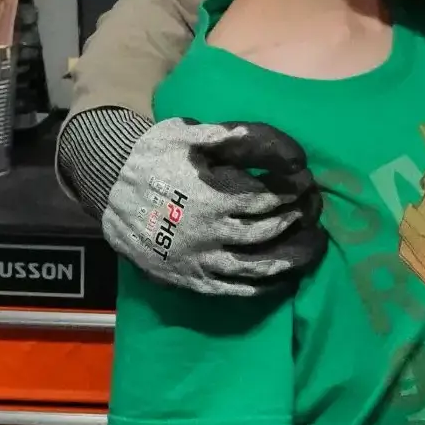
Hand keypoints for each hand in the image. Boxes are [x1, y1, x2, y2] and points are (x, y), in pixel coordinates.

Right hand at [99, 119, 326, 297]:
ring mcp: (199, 259)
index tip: (307, 184)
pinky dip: (262, 288)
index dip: (293, 191)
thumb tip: (287, 152)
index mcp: (213, 195)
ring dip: (291, 259)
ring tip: (314, 248)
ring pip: (257, 267)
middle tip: (315, 212)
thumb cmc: (156, 156)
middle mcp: (209, 232)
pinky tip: (282, 280)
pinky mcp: (189, 278)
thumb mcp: (192, 134)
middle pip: (268, 231)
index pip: (268, 198)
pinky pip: (232, 290)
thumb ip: (237, 137)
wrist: (109, 187)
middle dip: (297, 220)